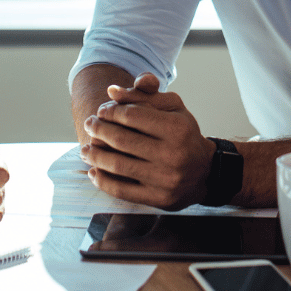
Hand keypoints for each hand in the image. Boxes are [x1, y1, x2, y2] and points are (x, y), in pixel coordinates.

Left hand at [80, 73, 216, 208]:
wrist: (205, 172)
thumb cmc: (184, 134)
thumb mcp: (172, 108)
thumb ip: (143, 96)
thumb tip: (111, 91)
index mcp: (177, 128)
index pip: (131, 115)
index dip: (110, 111)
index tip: (101, 111)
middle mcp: (172, 154)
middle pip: (121, 140)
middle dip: (98, 130)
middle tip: (89, 125)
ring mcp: (165, 179)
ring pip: (118, 165)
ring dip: (94, 156)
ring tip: (85, 149)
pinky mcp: (158, 199)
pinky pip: (122, 190)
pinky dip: (102, 181)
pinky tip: (93, 171)